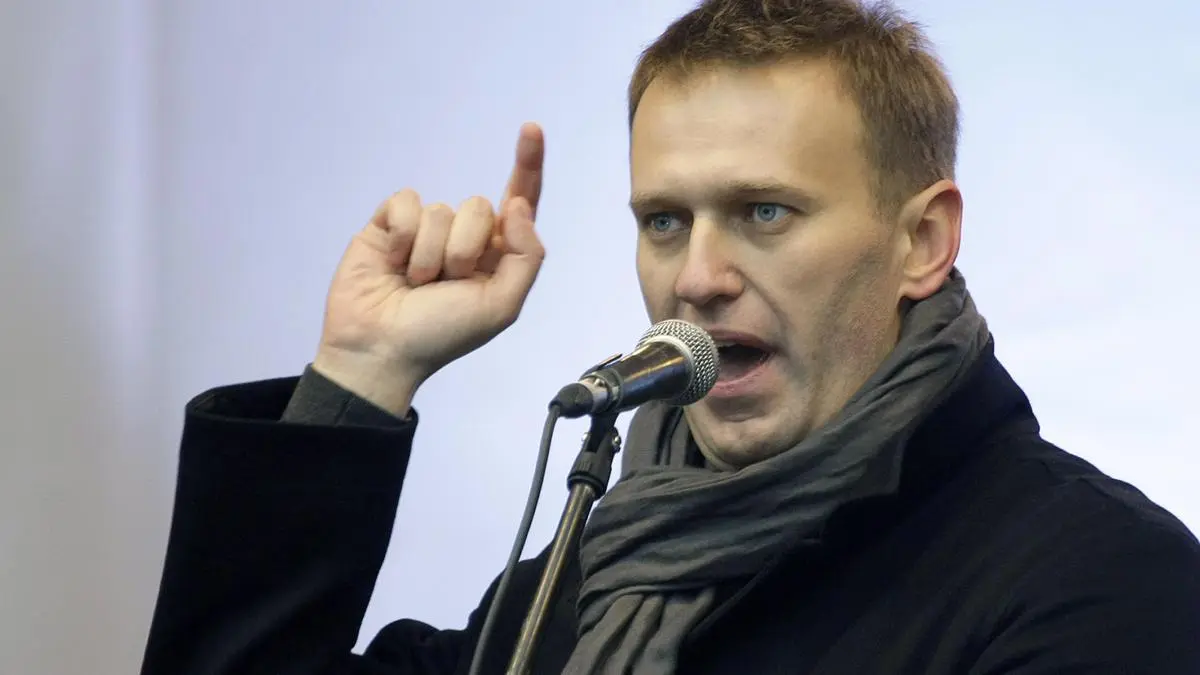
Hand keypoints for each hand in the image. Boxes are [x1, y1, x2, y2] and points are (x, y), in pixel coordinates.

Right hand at [312, 123, 546, 415]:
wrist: (380, 349)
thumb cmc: (442, 334)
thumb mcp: (500, 306)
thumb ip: (526, 256)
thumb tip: (518, 205)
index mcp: (497, 255)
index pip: (519, 202)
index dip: (528, 166)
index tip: (531, 129)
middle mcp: (465, 236)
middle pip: (481, 208)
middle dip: (464, 251)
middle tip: (444, 286)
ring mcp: (426, 228)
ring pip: (442, 209)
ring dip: (430, 254)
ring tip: (415, 283)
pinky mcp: (389, 223)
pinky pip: (407, 203)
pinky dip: (403, 236)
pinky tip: (393, 263)